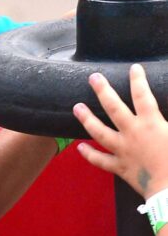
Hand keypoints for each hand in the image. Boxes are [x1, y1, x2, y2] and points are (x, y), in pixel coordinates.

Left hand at [73, 64, 167, 198]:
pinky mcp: (120, 167)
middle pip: (113, 107)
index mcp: (152, 123)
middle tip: (93, 78)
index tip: (134, 68)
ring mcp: (123, 150)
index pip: (142, 95)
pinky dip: (89, 154)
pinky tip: (79, 147)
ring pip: (99, 131)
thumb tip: (167, 122)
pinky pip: (100, 160)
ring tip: (76, 107)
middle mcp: (133, 133)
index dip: (138, 80)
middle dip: (102, 90)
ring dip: (87, 119)